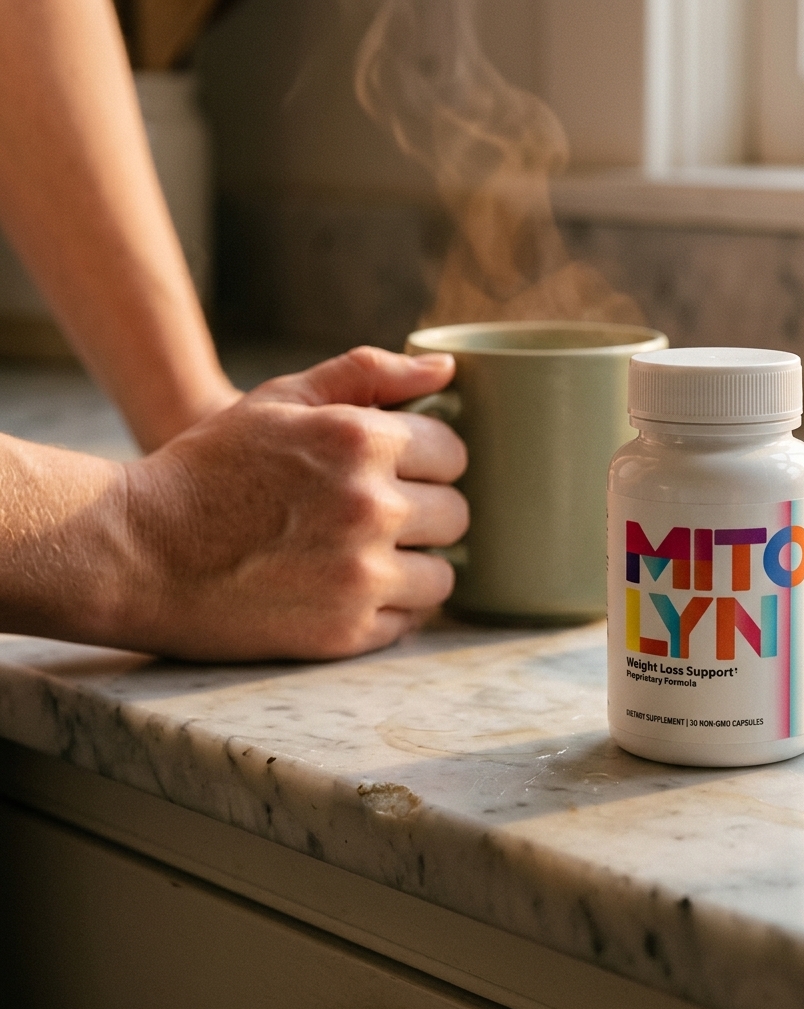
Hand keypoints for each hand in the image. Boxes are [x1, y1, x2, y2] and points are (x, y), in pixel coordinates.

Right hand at [119, 347, 467, 659]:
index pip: (455, 452)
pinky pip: (410, 620)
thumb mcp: (280, 399)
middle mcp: (373, 508)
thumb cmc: (210, 468)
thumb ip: (368, 373)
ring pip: (444, 575)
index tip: (402, 469)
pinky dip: (390, 608)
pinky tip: (347, 590)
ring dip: (417, 565)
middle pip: (457, 514)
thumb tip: (447, 369)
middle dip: (427, 510)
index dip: (430, 459)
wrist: (135, 551)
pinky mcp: (345, 633)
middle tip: (379, 514)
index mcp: (362, 441)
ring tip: (367, 555)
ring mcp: (362, 577)